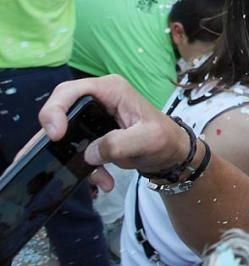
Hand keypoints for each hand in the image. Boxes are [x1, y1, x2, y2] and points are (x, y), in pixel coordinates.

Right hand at [33, 75, 190, 192]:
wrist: (171, 153)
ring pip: (66, 134)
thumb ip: (119, 144)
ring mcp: (94, 117)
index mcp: (111, 89)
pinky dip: (86, 168)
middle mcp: (99, 99)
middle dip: (54, 137)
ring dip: (72, 158)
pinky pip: (77, 150)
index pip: (71, 91)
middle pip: (60, 110)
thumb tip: (90, 153)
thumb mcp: (147, 140)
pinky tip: (104, 181)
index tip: (56, 135)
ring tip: (92, 176)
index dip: (55, 109)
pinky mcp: (93, 135)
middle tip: (55, 158)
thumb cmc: (164, 139)